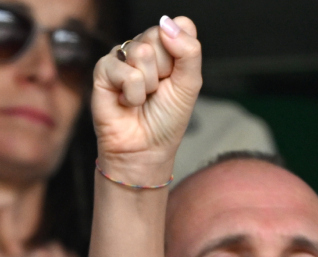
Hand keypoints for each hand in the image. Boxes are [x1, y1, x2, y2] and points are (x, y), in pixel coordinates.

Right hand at [92, 16, 200, 177]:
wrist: (145, 150)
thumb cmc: (166, 121)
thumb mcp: (189, 86)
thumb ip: (189, 52)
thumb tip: (169, 22)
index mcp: (167, 49)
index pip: (179, 26)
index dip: (182, 54)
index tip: (176, 78)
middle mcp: (144, 49)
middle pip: (158, 36)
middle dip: (165, 71)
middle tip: (158, 92)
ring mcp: (123, 56)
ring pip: (142, 53)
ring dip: (148, 85)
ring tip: (143, 99)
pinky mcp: (104, 69)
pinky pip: (126, 72)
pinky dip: (133, 94)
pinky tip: (127, 103)